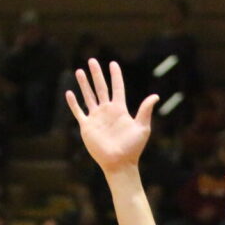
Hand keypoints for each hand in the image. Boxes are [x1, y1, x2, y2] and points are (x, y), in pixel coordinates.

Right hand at [66, 59, 157, 173]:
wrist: (119, 163)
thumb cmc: (132, 148)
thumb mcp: (142, 128)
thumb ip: (145, 111)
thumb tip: (155, 96)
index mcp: (120, 110)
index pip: (117, 88)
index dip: (115, 76)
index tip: (113, 64)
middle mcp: (107, 111)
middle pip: (100, 88)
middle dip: (96, 74)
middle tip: (92, 60)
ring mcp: (96, 118)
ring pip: (88, 96)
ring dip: (84, 84)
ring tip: (80, 71)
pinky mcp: (87, 126)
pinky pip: (78, 112)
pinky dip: (73, 103)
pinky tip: (69, 93)